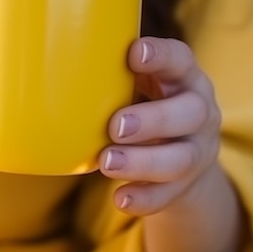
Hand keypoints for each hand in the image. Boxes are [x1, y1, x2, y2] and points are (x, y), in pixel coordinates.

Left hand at [99, 36, 220, 215]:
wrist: (183, 149)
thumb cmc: (146, 99)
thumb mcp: (140, 78)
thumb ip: (114, 68)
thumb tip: (52, 55)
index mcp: (185, 76)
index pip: (181, 59)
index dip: (161, 55)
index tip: (134, 53)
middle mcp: (200, 111)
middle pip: (190, 112)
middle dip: (152, 120)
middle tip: (115, 126)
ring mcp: (198, 149)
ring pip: (181, 158)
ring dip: (142, 162)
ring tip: (106, 162)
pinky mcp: (188, 183)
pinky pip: (170, 194)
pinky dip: (146, 198)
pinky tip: (120, 198)